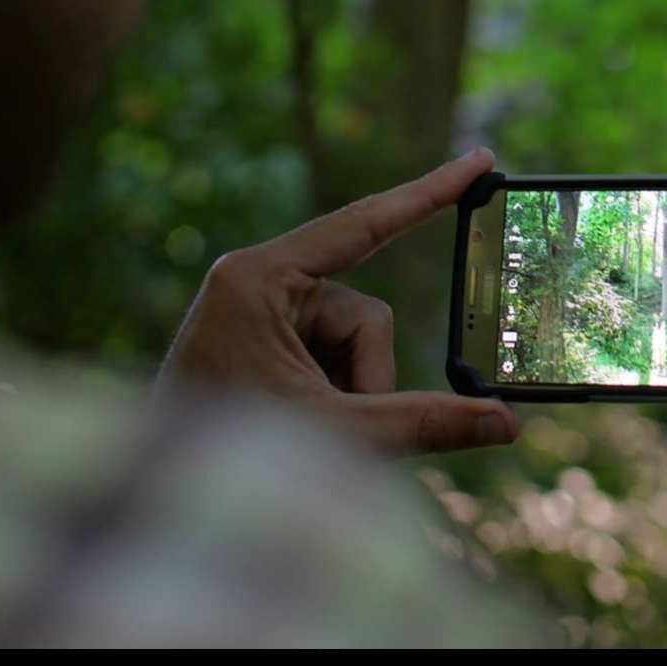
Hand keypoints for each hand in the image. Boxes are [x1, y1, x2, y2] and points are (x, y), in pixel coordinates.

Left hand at [159, 147, 517, 455]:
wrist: (159, 505)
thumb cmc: (230, 461)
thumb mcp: (337, 435)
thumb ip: (425, 423)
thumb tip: (507, 422)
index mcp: (258, 279)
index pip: (363, 225)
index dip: (429, 194)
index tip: (481, 161)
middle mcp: (258, 282)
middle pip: (363, 317)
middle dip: (364, 380)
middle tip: (337, 430)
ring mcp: (261, 311)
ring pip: (353, 345)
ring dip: (346, 396)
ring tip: (304, 437)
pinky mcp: (264, 340)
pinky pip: (331, 358)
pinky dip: (331, 397)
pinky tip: (298, 428)